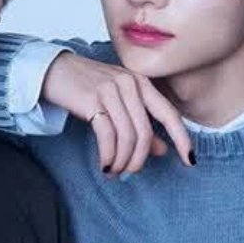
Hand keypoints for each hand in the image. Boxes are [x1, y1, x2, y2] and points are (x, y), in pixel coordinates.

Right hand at [42, 53, 193, 174]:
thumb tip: (163, 150)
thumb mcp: (118, 104)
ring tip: (113, 170)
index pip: (170, 114)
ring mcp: (111, 90)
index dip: (182, 138)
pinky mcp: (92, 99)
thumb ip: (141, 125)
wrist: (53, 70)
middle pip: (145, 132)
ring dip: (121, 160)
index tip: (190, 160)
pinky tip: (104, 165)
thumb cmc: (87, 89)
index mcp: (142, 83)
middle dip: (138, 159)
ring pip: (127, 136)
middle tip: (128, 172)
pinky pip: (107, 135)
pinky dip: (108, 155)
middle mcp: (130, 84)